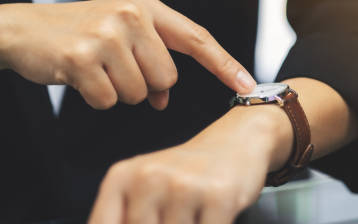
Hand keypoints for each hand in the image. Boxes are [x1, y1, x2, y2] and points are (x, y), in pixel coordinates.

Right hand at [0, 0, 255, 108]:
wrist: (23, 29)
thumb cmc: (79, 34)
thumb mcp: (122, 37)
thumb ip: (151, 60)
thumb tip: (163, 99)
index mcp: (147, 6)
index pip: (197, 38)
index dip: (225, 64)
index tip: (249, 85)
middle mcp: (132, 14)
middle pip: (167, 78)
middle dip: (145, 86)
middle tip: (114, 67)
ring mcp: (107, 33)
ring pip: (139, 94)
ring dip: (118, 92)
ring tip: (95, 68)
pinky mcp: (82, 56)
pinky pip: (109, 100)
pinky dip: (96, 98)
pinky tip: (79, 77)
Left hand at [88, 105, 288, 223]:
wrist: (235, 140)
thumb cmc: (186, 173)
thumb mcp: (144, 190)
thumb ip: (126, 217)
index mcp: (122, 177)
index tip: (146, 223)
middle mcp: (149, 177)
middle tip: (177, 216)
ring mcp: (183, 186)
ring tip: (194, 214)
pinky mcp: (218, 197)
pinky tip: (212, 216)